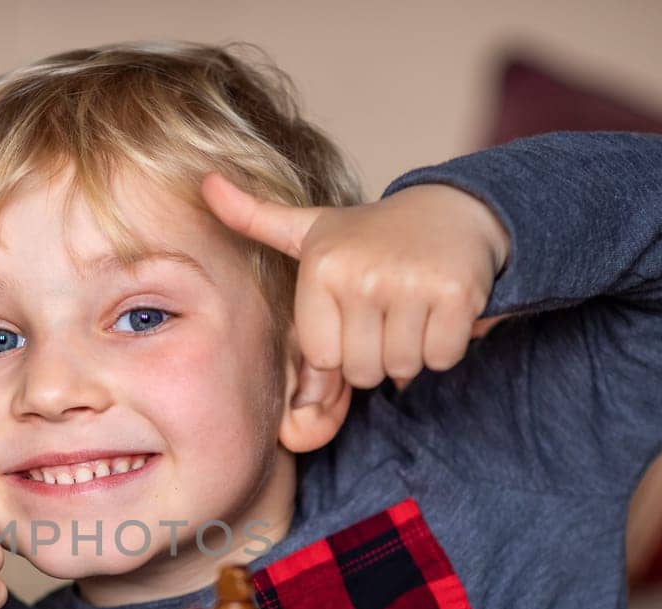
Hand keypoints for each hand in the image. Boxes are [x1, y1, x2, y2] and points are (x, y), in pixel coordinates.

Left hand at [201, 173, 510, 392]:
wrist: (454, 210)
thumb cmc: (372, 234)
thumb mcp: (308, 227)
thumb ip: (254, 218)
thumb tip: (205, 184)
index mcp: (321, 267)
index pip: (322, 359)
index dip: (342, 347)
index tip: (354, 311)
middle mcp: (362, 275)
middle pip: (362, 371)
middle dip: (378, 354)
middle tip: (388, 311)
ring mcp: (411, 284)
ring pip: (402, 368)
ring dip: (412, 352)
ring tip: (413, 309)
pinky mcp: (456, 295)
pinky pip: (442, 358)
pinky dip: (446, 346)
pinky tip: (441, 309)